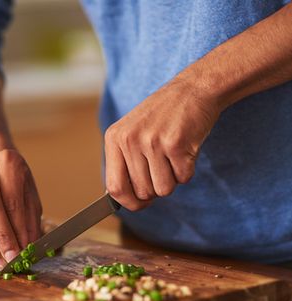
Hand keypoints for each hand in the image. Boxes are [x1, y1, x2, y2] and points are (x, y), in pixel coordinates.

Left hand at [105, 78, 220, 209]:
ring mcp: (152, 142)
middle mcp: (130, 140)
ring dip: (173, 179)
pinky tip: (185, 149)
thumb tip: (121, 199)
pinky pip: (183, 178)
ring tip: (173, 156)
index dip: (129, 203)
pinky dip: (187, 170)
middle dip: (156, 187)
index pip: (114, 187)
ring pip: (163, 189)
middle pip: (143, 192)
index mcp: (114, 138)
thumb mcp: (132, 132)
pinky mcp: (176, 144)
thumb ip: (124, 162)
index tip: (139, 204)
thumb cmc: (162, 116)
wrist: (193, 89)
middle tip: (163, 166)